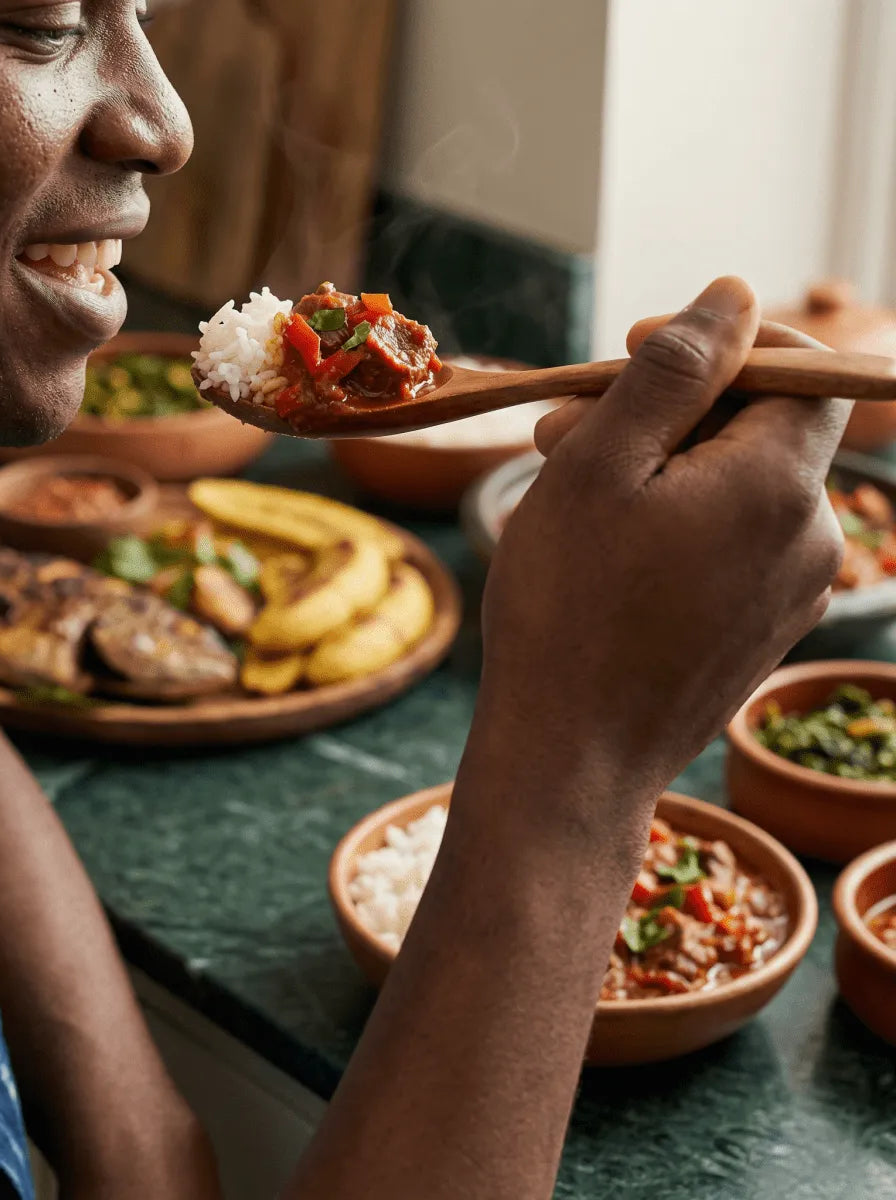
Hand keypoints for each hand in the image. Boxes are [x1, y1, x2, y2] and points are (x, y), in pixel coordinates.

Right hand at [475, 277, 849, 811]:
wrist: (571, 758)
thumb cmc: (568, 610)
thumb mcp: (600, 464)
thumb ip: (674, 369)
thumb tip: (734, 296)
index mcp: (779, 486)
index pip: (803, 370)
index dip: (721, 345)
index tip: (630, 351)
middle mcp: (810, 538)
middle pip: (757, 428)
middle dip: (664, 411)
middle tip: (562, 429)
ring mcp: (792, 592)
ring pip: (736, 488)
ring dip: (659, 467)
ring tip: (566, 490)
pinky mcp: (763, 631)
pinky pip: (730, 544)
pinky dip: (675, 522)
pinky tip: (604, 545)